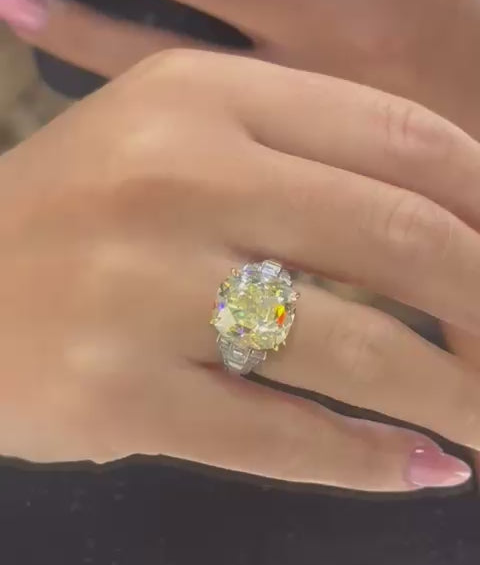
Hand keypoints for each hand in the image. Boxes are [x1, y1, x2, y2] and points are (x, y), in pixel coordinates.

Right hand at [2, 49, 479, 488]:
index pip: (399, 137)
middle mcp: (177, 177)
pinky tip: (418, 468)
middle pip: (397, 238)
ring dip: (451, 395)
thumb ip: (296, 162)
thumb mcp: (173, 144)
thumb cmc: (75, 211)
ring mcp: (142, 289)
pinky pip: (277, 435)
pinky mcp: (118, 394)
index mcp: (203, 96)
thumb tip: (451, 229)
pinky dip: (365, 460)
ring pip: (353, 350)